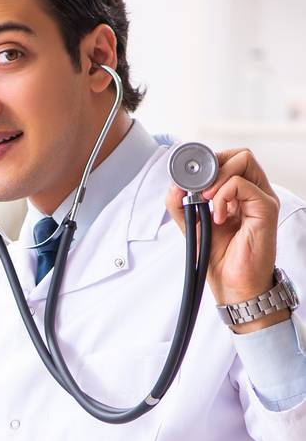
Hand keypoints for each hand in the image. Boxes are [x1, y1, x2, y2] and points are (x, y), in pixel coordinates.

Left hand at [165, 148, 279, 306]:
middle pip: (239, 154)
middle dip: (213, 165)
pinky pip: (243, 184)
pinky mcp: (265, 209)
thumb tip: (174, 185)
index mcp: (239, 194)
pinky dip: (224, 195)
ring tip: (208, 202)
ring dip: (217, 178)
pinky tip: (219, 217)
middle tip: (199, 189)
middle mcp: (253, 193)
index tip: (190, 180)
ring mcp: (261, 199)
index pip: (229, 159)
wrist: (232, 286)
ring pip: (244, 160)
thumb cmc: (219, 259)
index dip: (209, 162)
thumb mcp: (193, 226)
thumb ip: (182, 205)